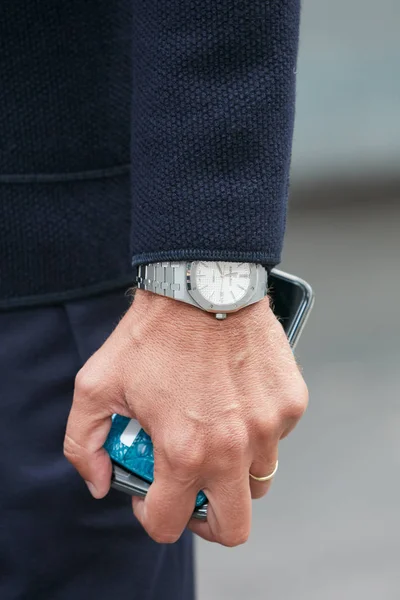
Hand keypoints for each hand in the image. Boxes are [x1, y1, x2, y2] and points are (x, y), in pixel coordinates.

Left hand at [64, 290, 307, 545]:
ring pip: (258, 481)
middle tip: (191, 492)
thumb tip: (100, 482)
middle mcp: (234, 448)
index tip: (150, 493)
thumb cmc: (151, 334)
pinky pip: (276, 438)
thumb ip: (84, 444)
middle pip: (233, 527)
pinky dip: (256, 434)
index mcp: (185, 451)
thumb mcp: (95, 384)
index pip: (170, 523)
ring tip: (213, 439)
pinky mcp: (291, 403)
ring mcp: (269, 427)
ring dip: (234, 474)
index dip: (152, 516)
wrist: (202, 286)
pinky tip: (235, 403)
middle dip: (207, 520)